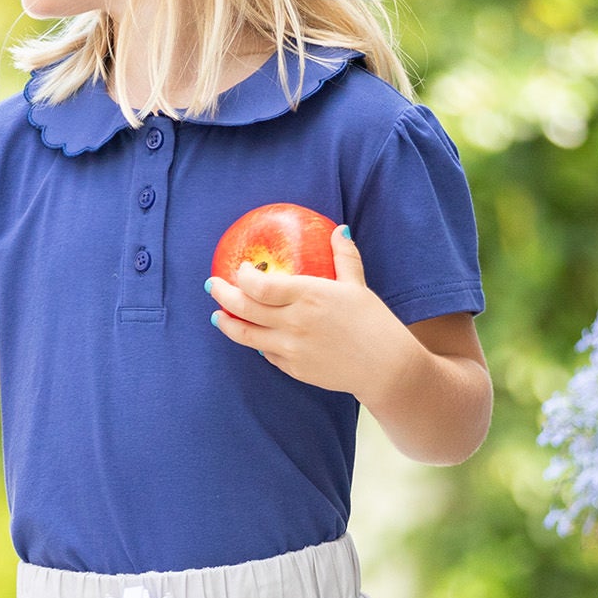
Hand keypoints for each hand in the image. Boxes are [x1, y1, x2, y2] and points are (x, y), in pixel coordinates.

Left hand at [206, 226, 417, 399]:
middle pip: (243, 308)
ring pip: (245, 335)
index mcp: (309, 296)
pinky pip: (265, 353)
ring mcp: (289, 348)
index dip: (242, 277)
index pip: (260, 286)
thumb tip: (338, 230)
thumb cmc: (373, 322)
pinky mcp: (291, 368)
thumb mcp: (358, 285)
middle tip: (213, 286)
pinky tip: (252, 334)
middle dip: (222, 295)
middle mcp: (293, 322)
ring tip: (217, 315)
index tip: (240, 269)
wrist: (384, 367)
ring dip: (226, 323)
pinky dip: (256, 342)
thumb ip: (344, 257)